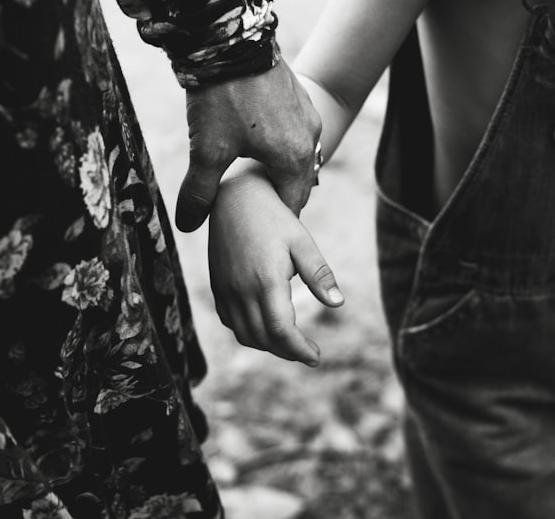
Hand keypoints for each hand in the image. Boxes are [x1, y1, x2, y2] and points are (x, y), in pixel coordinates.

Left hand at [177, 59, 321, 231]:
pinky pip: (297, 133)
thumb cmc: (223, 96)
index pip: (293, 205)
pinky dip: (282, 146)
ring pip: (299, 156)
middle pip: (299, 183)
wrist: (230, 38)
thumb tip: (189, 226)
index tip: (258, 229)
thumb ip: (199, 191)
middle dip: (279, 196)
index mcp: (293, 159)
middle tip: (253, 208)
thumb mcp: (206, 149)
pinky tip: (258, 142)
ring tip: (254, 177)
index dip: (275, 220)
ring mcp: (307, 115)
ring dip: (281, 169)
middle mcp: (309, 139)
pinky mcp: (299, 97)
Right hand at [208, 169, 342, 365]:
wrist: (234, 198)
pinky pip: (230, 321)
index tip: (316, 357)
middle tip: (308, 353)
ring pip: (244, 334)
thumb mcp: (302, 242)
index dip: (299, 349)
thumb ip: (319, 274)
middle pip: (263, 338)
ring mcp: (225, 290)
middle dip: (287, 351)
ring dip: (268, 346)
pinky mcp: (217, 286)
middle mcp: (241, 290)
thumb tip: (338, 303)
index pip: (281, 331)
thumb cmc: (274, 218)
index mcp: (266, 281)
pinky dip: (248, 333)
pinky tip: (265, 328)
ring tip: (290, 344)